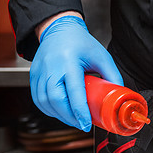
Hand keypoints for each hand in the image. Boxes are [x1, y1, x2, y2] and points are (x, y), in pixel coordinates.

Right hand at [30, 15, 122, 130]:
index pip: (73, 92)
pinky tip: (60, 112)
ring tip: (73, 119)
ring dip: (59, 115)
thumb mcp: (101, 56)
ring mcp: (39, 72)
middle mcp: (51, 67)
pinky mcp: (33, 76)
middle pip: (56, 100)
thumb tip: (119, 95)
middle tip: (81, 124)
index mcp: (69, 61)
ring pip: (44, 102)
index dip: (79, 111)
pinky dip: (48, 110)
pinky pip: (37, 99)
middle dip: (69, 117)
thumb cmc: (80, 42)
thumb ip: (112, 75)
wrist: (59, 28)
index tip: (86, 123)